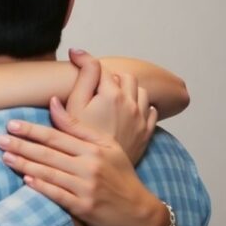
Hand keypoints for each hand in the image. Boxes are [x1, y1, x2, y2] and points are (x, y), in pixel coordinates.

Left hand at [0, 99, 167, 225]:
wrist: (140, 212)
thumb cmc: (121, 175)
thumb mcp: (107, 146)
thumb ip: (79, 126)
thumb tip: (53, 102)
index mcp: (94, 149)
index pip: (57, 136)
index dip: (32, 130)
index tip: (12, 124)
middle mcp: (90, 167)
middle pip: (49, 153)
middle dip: (22, 145)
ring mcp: (86, 188)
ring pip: (50, 173)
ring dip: (25, 164)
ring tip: (5, 157)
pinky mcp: (84, 208)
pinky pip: (57, 195)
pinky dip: (41, 187)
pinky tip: (25, 180)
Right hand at [65, 48, 157, 162]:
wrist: (100, 171)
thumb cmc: (83, 140)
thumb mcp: (75, 106)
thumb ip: (81, 77)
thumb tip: (78, 54)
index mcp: (112, 94)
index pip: (100, 67)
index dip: (84, 59)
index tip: (74, 56)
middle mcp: (131, 103)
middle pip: (125, 76)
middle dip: (111, 77)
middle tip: (96, 85)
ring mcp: (141, 118)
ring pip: (141, 92)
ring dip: (128, 90)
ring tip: (113, 97)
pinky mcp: (146, 133)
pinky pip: (151, 111)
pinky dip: (141, 107)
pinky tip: (129, 111)